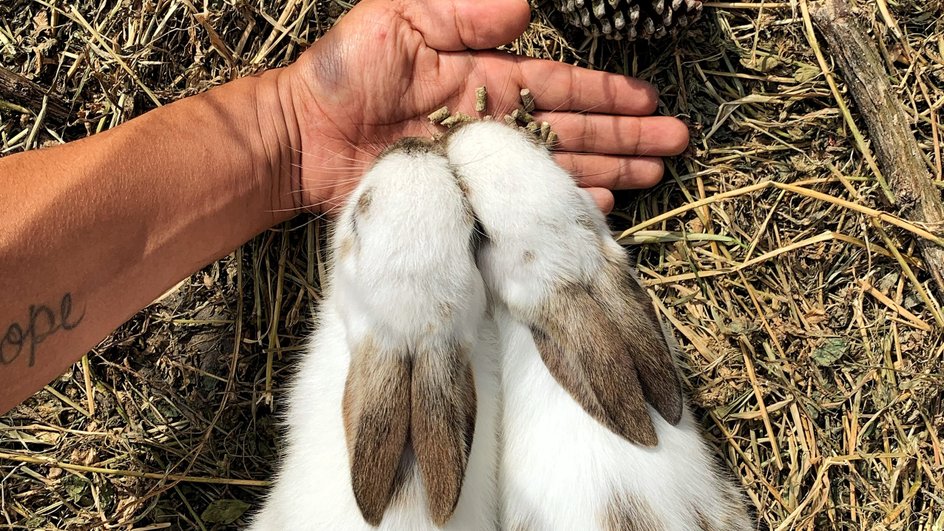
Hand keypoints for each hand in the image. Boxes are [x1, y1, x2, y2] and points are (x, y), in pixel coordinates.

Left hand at [278, 0, 689, 213]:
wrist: (301, 136)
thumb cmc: (342, 74)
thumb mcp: (398, 20)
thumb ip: (459, 11)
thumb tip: (524, 9)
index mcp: (484, 80)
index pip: (561, 87)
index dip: (607, 94)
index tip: (650, 103)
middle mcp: (492, 125)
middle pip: (574, 130)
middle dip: (626, 136)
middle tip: (676, 144)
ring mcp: (479, 168)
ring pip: (558, 169)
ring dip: (608, 171)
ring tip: (655, 175)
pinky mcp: (463, 201)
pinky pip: (519, 207)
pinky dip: (559, 205)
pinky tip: (599, 208)